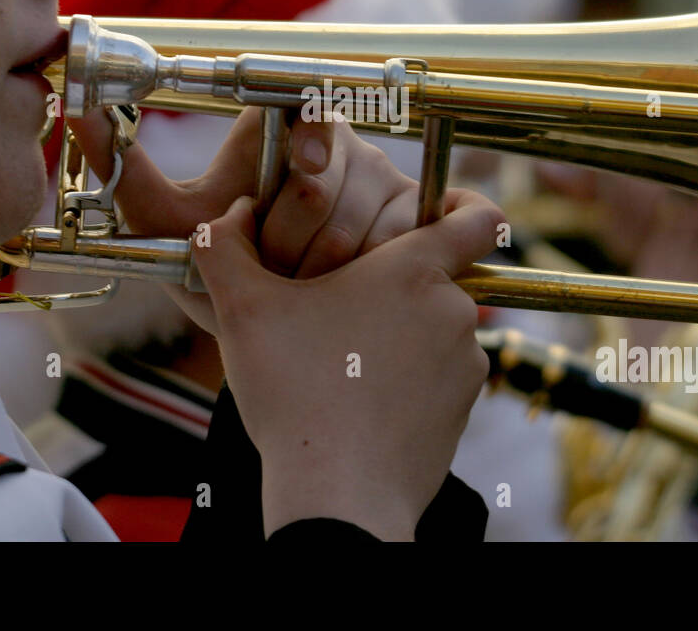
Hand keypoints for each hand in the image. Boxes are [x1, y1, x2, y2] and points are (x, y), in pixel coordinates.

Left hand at [66, 108, 421, 330]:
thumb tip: (76, 111)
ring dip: (320, 272)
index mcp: (283, 128)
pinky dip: (369, 279)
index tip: (306, 166)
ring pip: (361, 222)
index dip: (315, 136)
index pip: (313, 107)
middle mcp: (340, 145)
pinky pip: (401, 244)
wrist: (268, 328)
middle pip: (328, 183)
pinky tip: (345, 291)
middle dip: (288, 242)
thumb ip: (125, 171)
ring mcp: (384, 181)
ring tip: (295, 288)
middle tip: (267, 269)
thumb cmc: (218, 267)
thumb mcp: (168, 225)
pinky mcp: (416, 220)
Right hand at [194, 190, 502, 540]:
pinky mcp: (464, 410)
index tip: (443, 211)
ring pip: (431, 331)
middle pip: (431, 278)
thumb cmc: (294, 393)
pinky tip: (359, 404)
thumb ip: (224, 248)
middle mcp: (454, 309)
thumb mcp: (242, 310)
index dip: (464, 204)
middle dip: (387, 291)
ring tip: (339, 368)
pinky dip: (406, 384)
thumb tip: (223, 218)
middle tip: (333, 317)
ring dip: (395, 339)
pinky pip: (437, 379)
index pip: (474, 216)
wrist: (338, 494)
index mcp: (413, 270)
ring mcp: (466, 364)